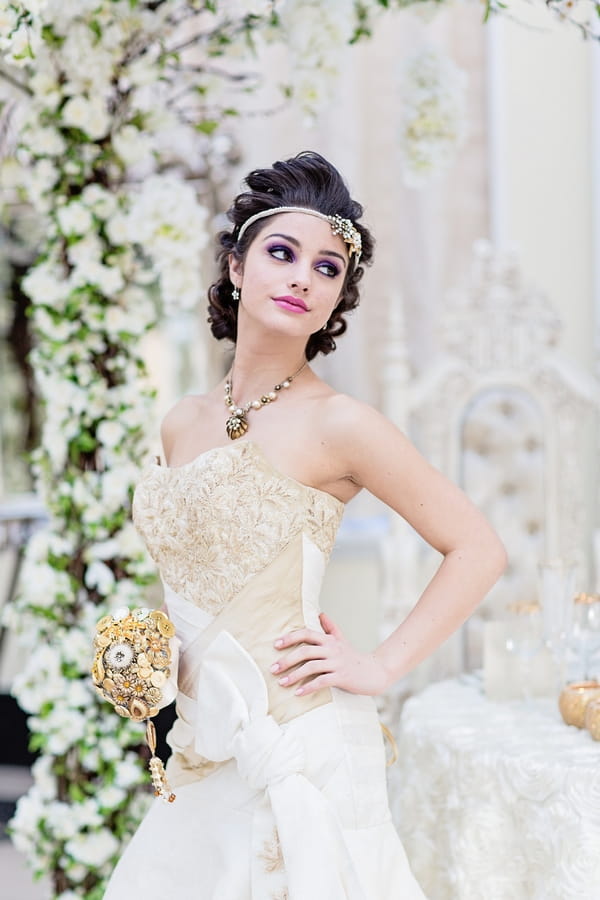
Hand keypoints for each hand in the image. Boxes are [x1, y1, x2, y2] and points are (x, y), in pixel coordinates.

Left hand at [271, 612, 389, 696]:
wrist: (375, 671)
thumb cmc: (354, 657)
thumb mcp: (341, 640)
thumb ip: (330, 628)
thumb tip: (320, 613)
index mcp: (329, 640)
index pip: (306, 633)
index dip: (290, 637)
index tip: (275, 644)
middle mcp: (332, 649)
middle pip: (305, 650)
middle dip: (287, 659)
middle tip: (272, 668)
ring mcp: (337, 663)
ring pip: (311, 666)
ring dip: (294, 675)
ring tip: (282, 683)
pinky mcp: (342, 677)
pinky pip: (321, 681)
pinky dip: (308, 687)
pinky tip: (298, 693)